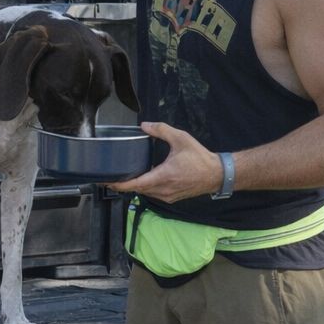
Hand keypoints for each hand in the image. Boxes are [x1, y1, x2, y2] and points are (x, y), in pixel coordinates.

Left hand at [107, 122, 223, 202]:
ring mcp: (167, 196)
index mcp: (163, 176)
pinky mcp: (172, 198)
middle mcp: (163, 190)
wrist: (217, 174)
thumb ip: (161, 130)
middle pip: (137, 190)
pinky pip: (154, 195)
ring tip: (125, 177)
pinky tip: (143, 179)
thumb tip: (144, 125)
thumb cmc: (200, 157)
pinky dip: (146, 188)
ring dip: (136, 186)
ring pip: (145, 193)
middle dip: (124, 184)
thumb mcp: (180, 138)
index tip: (106, 181)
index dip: (118, 184)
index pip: (135, 184)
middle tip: (111, 176)